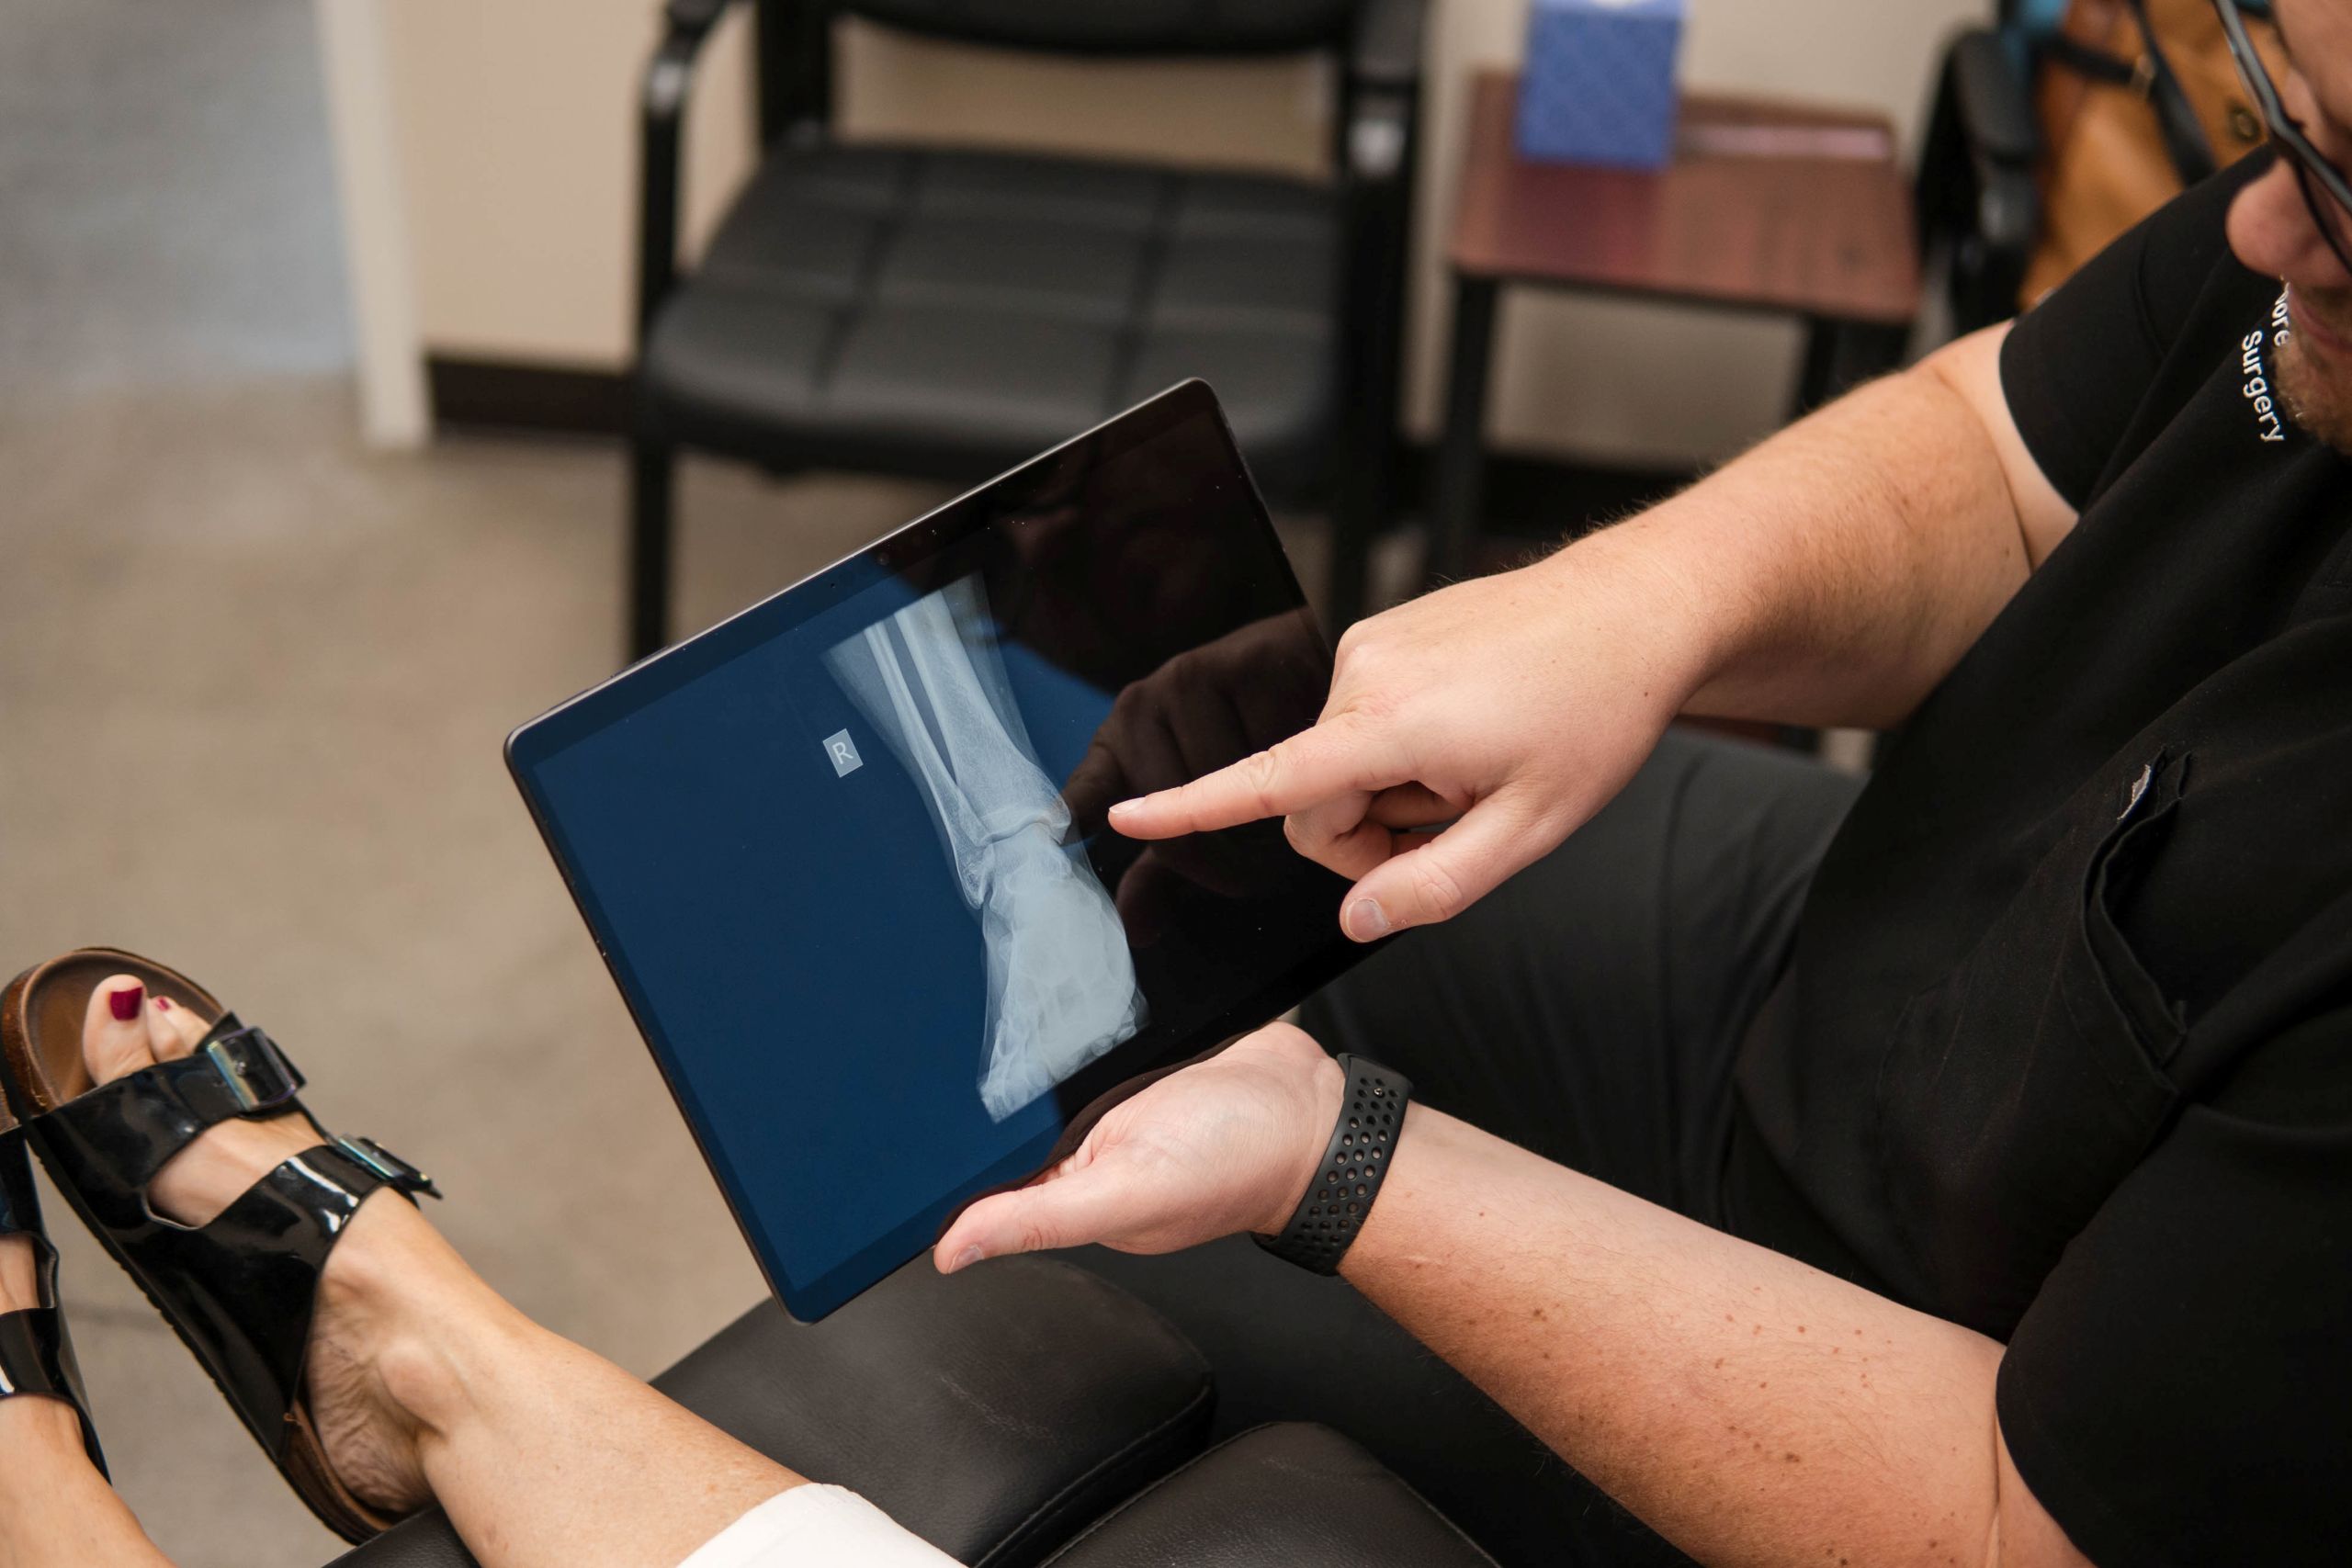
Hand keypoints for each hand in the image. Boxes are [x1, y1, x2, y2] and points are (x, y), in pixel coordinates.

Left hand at [934, 1023, 1341, 1269]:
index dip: (946, 1158)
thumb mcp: (1130, 1192)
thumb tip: (953, 1252)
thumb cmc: (1239, 1163)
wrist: (1315, 1110)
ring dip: (1032, 1049)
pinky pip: (1089, 1045)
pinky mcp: (1140, 1064)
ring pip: (1046, 1078)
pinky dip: (1078, 1028)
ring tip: (1010, 1016)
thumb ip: (1043, 1218)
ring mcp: (1115, 1106)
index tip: (903, 1126)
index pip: (988, 1182)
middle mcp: (1089, 1154)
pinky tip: (1069, 1007)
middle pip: (1010, 1123)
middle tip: (950, 1046)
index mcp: (1074, 1195)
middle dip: (985, 1090)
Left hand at [1061, 612, 1330, 938]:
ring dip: (1260, 829)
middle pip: (1166, 819)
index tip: (1051, 842)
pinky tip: (1302, 772)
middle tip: (1255, 872)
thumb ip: (1163, 869)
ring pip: (1216, 790)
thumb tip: (1133, 928)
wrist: (1311, 667)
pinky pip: (1259, 752)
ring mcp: (1182, 683)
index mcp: (1119, 743)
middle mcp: (1139, 710)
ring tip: (1285, 817)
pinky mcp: (1234, 665)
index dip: (1073, 819)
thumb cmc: (1252, 742)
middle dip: (1219, 863)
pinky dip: (1288, 781)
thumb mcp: (1198, 808)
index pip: (1084, 795)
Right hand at [1108, 541, 1706, 940]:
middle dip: (1370, 836)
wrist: (1634, 610)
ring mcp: (1372, 647)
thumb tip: (1355, 921)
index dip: (1190, 809)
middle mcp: (1365, 675)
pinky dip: (1405, 747)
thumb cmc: (1594, 713)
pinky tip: (1474, 730)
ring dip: (1396, 789)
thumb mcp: (1531, 829)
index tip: (1122, 817)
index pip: (1267, 780)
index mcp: (1393, 726)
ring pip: (1340, 763)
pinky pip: (1363, 720)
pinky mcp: (1384, 633)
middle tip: (1458, 828)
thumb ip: (1436, 887)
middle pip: (1315, 800)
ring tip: (1479, 767)